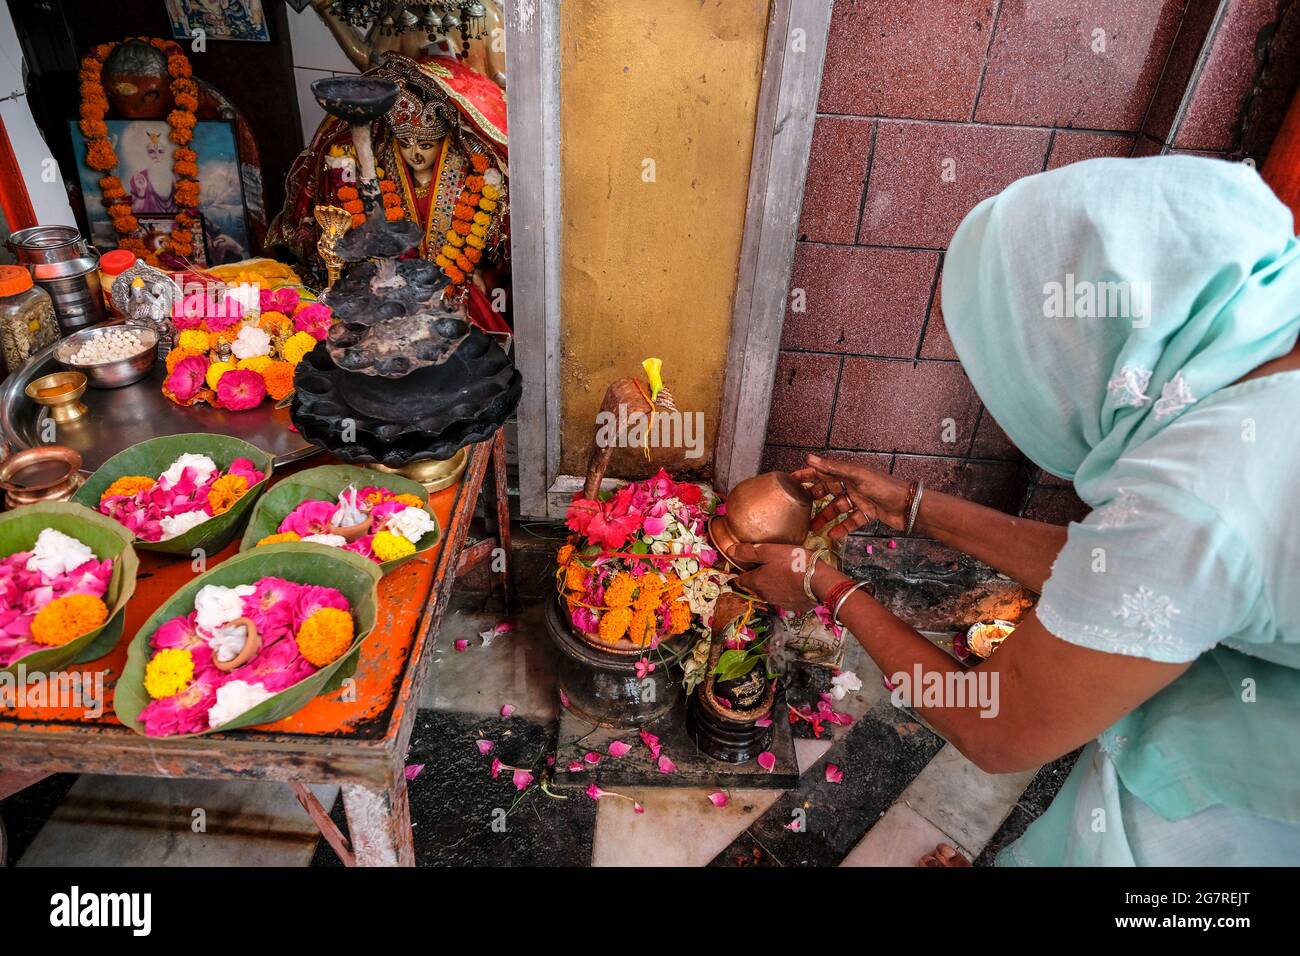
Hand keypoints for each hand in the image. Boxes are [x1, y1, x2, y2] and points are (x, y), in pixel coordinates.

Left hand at [731, 543, 825, 612]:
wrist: (820, 582)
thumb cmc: (794, 563)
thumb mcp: (769, 551)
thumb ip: (748, 551)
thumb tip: (730, 550)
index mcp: (757, 582)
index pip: (742, 578)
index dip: (745, 569)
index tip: (751, 563)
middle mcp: (765, 596)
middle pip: (757, 586)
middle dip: (760, 577)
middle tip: (770, 565)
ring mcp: (780, 603)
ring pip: (771, 593)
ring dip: (774, 584)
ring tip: (784, 572)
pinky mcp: (794, 606)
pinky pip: (786, 598)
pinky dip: (787, 591)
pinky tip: (795, 582)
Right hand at [791, 454, 911, 539]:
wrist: (909, 506)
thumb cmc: (885, 487)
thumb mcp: (858, 476)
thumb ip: (834, 468)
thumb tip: (810, 458)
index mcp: (849, 473)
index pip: (823, 472)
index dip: (807, 475)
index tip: (790, 480)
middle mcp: (852, 485)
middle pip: (828, 491)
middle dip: (813, 499)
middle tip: (798, 508)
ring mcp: (859, 499)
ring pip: (837, 508)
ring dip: (825, 517)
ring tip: (812, 527)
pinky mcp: (867, 513)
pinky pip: (850, 520)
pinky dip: (842, 527)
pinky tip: (832, 535)